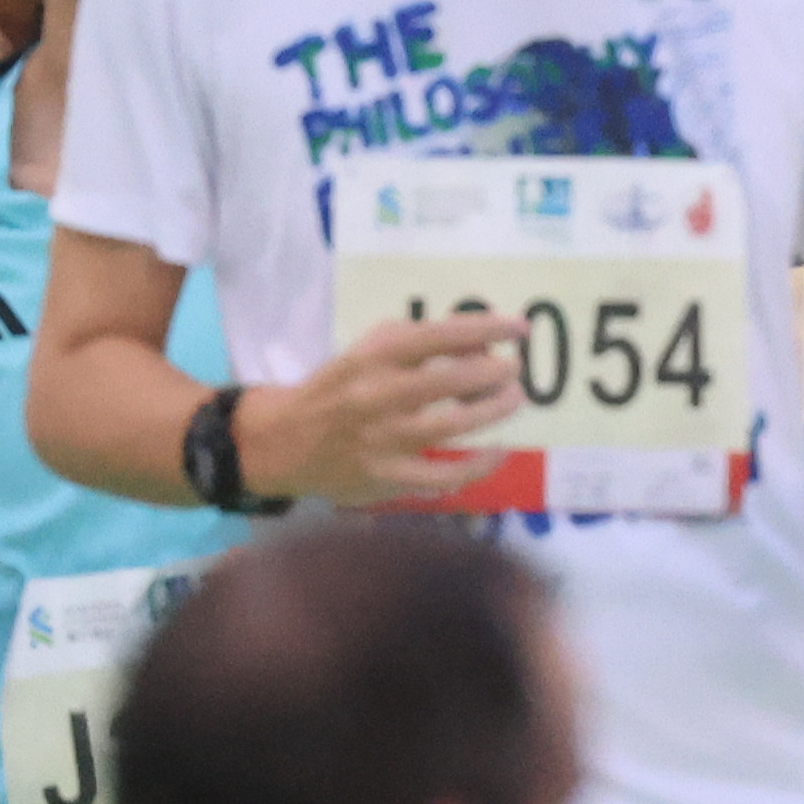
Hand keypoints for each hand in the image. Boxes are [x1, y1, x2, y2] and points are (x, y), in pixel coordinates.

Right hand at [243, 315, 529, 504]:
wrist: (285, 442)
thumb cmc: (337, 390)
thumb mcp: (363, 352)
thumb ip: (412, 341)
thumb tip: (477, 342)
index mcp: (374, 357)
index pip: (440, 335)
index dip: (487, 328)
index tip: (518, 326)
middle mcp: (379, 395)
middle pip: (454, 379)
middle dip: (496, 371)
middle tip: (514, 369)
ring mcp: (384, 439)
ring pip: (455, 425)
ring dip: (494, 409)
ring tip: (512, 398)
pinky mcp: (387, 477)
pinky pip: (446, 474)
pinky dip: (479, 464)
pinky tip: (496, 450)